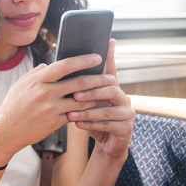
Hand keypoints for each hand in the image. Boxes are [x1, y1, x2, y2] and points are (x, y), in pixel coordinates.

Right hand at [0, 53, 117, 162]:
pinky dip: (87, 112)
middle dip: (98, 79)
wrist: (6, 131)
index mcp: (38, 80)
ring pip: (81, 101)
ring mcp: (50, 109)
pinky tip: (96, 110)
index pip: (65, 65)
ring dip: (97, 97)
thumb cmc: (13, 105)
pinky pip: (76, 115)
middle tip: (111, 77)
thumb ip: (37, 73)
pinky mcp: (54, 123)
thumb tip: (50, 65)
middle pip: (78, 83)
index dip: (83, 60)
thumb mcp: (21, 84)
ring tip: (109, 94)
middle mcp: (45, 93)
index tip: (97, 57)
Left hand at [67, 39, 134, 161]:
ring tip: (70, 113)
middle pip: (109, 89)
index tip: (109, 40)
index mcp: (112, 88)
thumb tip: (58, 69)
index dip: (110, 55)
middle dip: (91, 91)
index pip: (110, 69)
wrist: (106, 144)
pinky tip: (77, 124)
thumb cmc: (92, 119)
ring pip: (107, 109)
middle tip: (74, 94)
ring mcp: (127, 112)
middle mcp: (123, 97)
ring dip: (87, 111)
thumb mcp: (84, 103)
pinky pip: (108, 124)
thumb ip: (77, 88)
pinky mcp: (127, 128)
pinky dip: (91, 124)